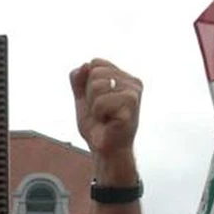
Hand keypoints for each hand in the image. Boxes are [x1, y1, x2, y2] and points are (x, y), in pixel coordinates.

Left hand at [70, 59, 141, 183]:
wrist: (106, 150)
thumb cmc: (98, 126)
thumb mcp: (82, 99)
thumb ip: (79, 80)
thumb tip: (85, 65)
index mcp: (124, 76)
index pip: (95, 63)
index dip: (87, 84)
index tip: (96, 101)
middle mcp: (133, 81)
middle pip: (95, 72)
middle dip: (90, 95)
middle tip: (101, 112)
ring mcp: (134, 93)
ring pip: (97, 86)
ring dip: (94, 107)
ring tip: (105, 117)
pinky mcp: (131, 106)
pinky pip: (100, 102)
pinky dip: (98, 115)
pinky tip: (109, 122)